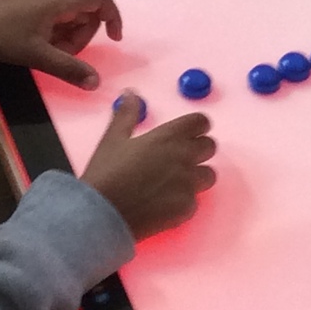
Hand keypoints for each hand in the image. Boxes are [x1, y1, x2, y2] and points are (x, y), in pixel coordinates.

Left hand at [0, 0, 121, 90]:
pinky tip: (35, 38)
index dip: (113, 17)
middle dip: (81, 34)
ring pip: (68, 10)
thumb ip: (69, 68)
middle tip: (62, 54)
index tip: (113, 39)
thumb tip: (96, 83)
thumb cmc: (3, 37)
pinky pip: (53, 6)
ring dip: (66, 32)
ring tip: (45, 48)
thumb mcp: (37, 56)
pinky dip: (54, 24)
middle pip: (84, 9)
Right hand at [82, 93, 216, 238]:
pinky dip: (184, 202)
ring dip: (196, 177)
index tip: (189, 133)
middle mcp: (183, 157)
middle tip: (178, 159)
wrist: (100, 216)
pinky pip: (196, 202)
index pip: (200, 122)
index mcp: (168, 136)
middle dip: (198, 150)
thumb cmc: (105, 175)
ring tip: (172, 184)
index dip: (196, 127)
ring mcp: (188, 184)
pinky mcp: (187, 209)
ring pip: (208, 175)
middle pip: (210, 146)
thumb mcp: (113, 139)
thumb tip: (130, 93)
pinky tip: (164, 205)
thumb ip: (127, 115)